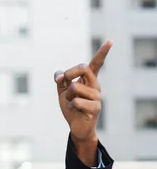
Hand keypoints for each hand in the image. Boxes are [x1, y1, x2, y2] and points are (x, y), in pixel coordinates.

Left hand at [54, 40, 112, 164]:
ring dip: (67, 96)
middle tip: (62, 81)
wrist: (76, 126)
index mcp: (89, 80)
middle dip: (68, 73)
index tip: (110, 41)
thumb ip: (60, 80)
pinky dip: (70, 106)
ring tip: (72, 103)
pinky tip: (76, 110)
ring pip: (75, 87)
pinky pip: (76, 101)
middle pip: (83, 68)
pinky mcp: (95, 108)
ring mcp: (97, 96)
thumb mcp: (62, 92)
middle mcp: (96, 85)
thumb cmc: (71, 107)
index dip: (103, 52)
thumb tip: (59, 75)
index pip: (96, 63)